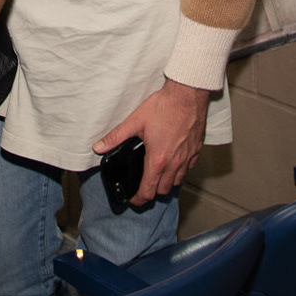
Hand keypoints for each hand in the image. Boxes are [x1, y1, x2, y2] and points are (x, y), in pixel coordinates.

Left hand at [93, 79, 208, 207]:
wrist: (187, 95)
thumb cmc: (164, 106)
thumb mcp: (135, 121)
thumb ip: (116, 137)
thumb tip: (99, 147)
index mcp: (157, 160)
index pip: (148, 191)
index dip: (139, 200)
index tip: (134, 200)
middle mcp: (174, 163)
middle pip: (163, 191)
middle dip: (152, 192)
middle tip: (143, 186)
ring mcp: (187, 158)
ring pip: (177, 182)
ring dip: (166, 183)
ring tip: (157, 175)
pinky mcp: (196, 151)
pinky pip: (188, 169)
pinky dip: (179, 171)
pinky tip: (173, 162)